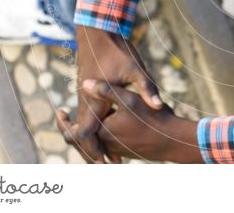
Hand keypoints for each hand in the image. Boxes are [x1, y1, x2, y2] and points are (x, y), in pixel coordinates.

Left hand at [58, 80, 203, 162]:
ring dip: (84, 132)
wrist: (174, 140)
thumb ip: (107, 91)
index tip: (60, 110)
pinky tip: (104, 122)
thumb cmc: (153, 119)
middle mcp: (106, 145)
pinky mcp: (125, 150)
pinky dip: (97, 137)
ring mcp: (116, 150)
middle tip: (64, 115)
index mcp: (101, 133)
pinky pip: (104, 145)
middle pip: (78, 142)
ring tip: (81, 118)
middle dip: (71, 128)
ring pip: (92, 143)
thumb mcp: (130, 99)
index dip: (63, 122)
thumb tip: (85, 83)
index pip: (71, 133)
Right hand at [64, 25, 161, 162]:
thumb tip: (158, 105)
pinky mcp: (87, 93)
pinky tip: (109, 135)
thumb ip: (147, 89)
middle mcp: (85, 103)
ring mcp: (84, 98)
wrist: (98, 32)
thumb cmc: (117, 50)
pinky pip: (87, 118)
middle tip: (110, 166)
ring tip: (111, 158)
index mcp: (94, 101)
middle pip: (83, 137)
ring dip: (94, 142)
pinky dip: (95, 130)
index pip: (86, 135)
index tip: (105, 164)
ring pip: (84, 127)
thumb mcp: (136, 69)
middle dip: (95, 153)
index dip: (94, 152)